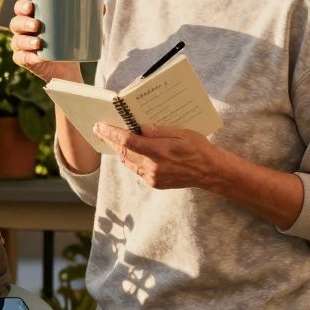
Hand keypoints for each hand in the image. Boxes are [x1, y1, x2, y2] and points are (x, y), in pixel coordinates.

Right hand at [9, 0, 82, 82]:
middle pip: (15, 23)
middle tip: (37, 25)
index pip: (20, 8)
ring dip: (25, 41)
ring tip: (38, 43)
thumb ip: (90, 14)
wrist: (69, 67)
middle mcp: (23, 31)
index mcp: (32, 17)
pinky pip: (21, 59)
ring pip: (17, 41)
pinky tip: (35, 57)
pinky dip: (28, 58)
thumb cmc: (70, 41)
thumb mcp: (78, 27)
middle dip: (23, 23)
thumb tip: (103, 5)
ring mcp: (22, 47)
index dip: (22, 6)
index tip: (31, 6)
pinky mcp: (26, 61)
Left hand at [92, 123, 219, 189]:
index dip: (111, 133)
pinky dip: (129, 159)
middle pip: (124, 152)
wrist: (210, 172)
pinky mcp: (154, 183)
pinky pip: (135, 169)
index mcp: (160, 152)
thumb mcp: (181, 132)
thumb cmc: (198, 148)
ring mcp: (153, 178)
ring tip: (110, 138)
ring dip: (118, 149)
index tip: (100, 126)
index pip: (128, 141)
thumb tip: (139, 126)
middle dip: (110, 140)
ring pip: (127, 162)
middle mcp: (153, 167)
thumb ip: (158, 130)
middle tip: (99, 129)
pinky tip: (126, 150)